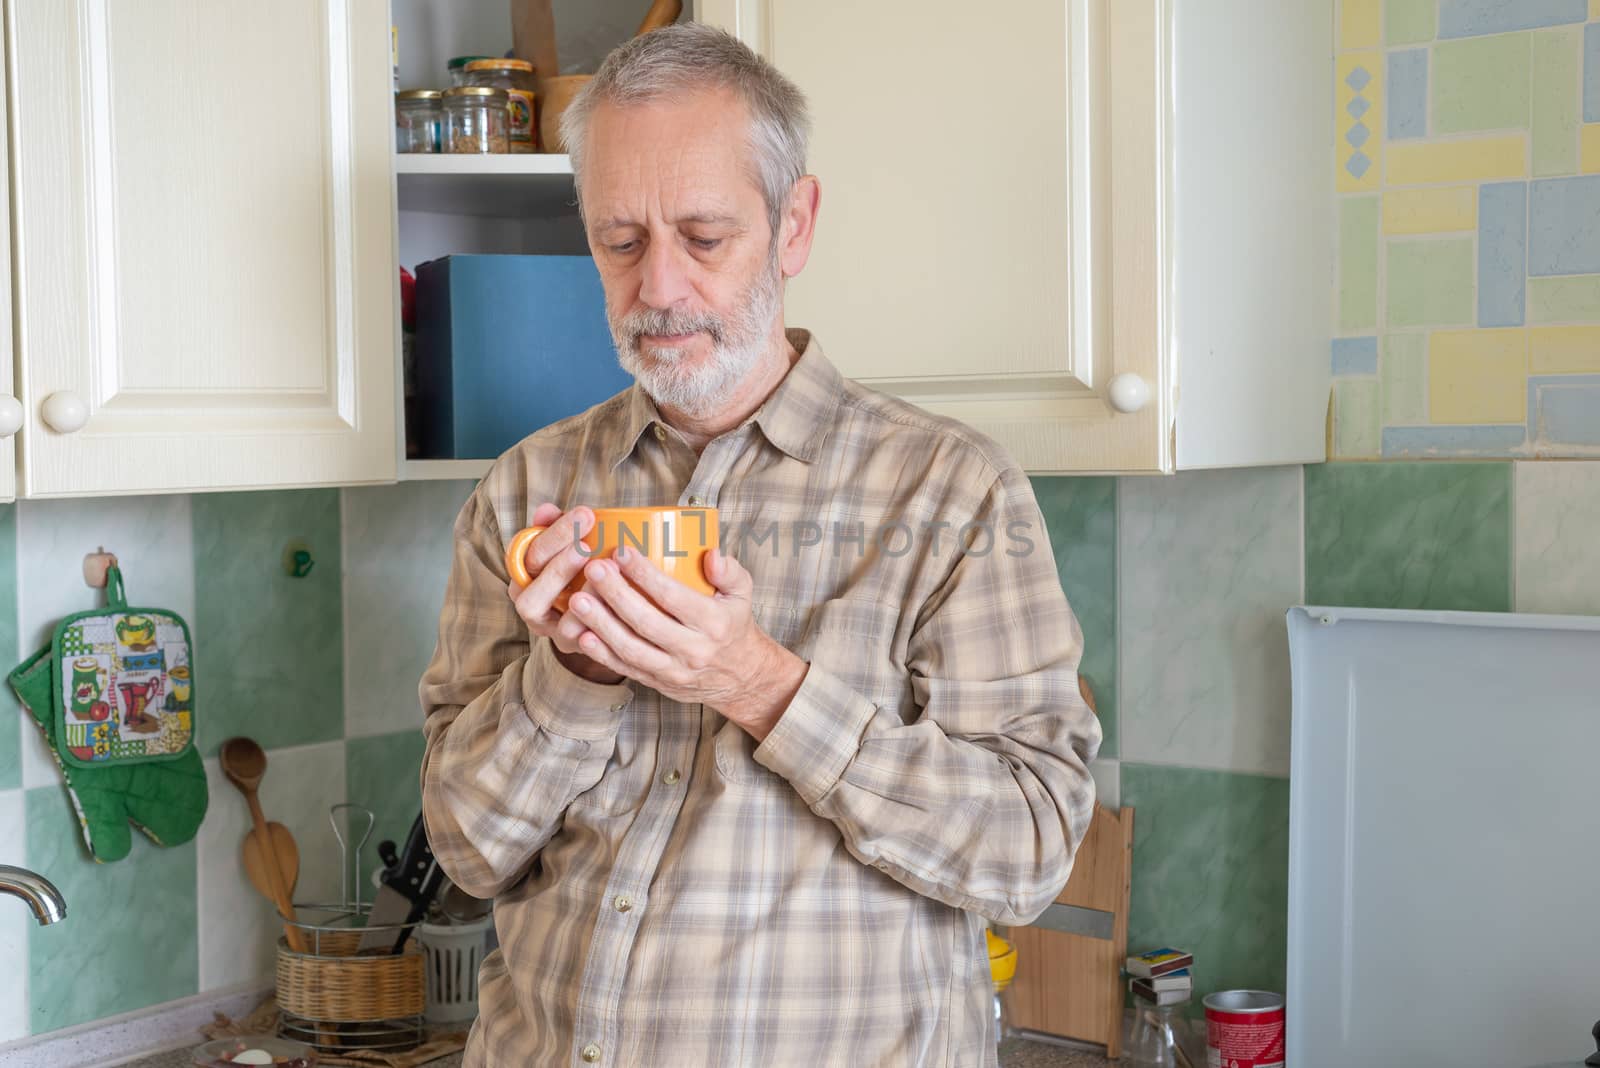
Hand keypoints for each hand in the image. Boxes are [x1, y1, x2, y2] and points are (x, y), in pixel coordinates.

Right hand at [507, 502, 623, 684]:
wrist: (597, 608)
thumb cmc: (580, 564)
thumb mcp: (568, 542)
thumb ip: (558, 527)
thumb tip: (546, 509)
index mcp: (524, 574)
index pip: (526, 554)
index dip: (554, 534)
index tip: (585, 514)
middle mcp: (531, 606)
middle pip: (532, 595)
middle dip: (560, 567)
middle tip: (587, 545)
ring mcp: (554, 632)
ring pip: (560, 625)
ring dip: (583, 600)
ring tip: (604, 573)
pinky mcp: (578, 646)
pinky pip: (587, 643)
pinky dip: (601, 624)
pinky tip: (617, 602)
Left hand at [566, 544, 808, 739]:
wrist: (740, 678)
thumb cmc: (733, 626)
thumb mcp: (742, 595)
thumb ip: (730, 571)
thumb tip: (711, 554)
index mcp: (713, 623)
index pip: (674, 597)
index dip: (645, 574)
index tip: (621, 551)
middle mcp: (693, 649)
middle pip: (647, 622)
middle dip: (616, 594)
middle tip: (593, 569)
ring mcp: (673, 670)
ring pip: (631, 648)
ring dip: (601, 624)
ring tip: (578, 599)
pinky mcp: (658, 682)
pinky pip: (625, 668)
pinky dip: (601, 654)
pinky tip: (582, 634)